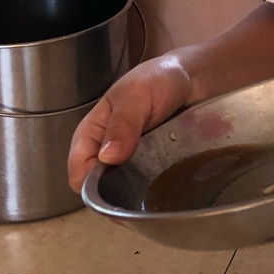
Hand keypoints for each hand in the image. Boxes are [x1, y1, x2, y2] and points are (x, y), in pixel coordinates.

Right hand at [67, 56, 191, 192]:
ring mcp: (130, 161)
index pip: (79, 171)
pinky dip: (154, 190)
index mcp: (91, 135)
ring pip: (125, 191)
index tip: (118, 190)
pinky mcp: (152, 166)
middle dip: (117, 197)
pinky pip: (146, 187)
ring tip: (158, 195)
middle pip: (101, 188)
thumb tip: (107, 158)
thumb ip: (122, 124)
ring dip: (137, 195)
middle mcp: (106, 153)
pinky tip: (169, 189)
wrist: (193, 77)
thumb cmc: (157, 79)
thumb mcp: (137, 95)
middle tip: (143, 196)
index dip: (93, 186)